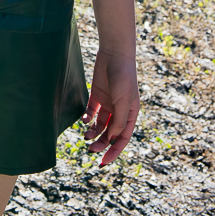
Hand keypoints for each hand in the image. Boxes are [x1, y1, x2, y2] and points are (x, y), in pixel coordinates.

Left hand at [82, 51, 139, 166]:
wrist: (114, 54)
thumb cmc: (123, 77)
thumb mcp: (124, 101)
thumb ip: (119, 121)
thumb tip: (112, 139)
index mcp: (130, 114)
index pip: (122, 138)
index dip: (114, 151)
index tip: (103, 161)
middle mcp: (119, 111)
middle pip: (109, 133)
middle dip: (101, 143)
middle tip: (89, 149)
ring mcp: (108, 103)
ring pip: (100, 124)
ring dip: (93, 132)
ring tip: (85, 136)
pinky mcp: (97, 95)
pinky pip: (91, 111)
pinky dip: (87, 118)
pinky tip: (84, 120)